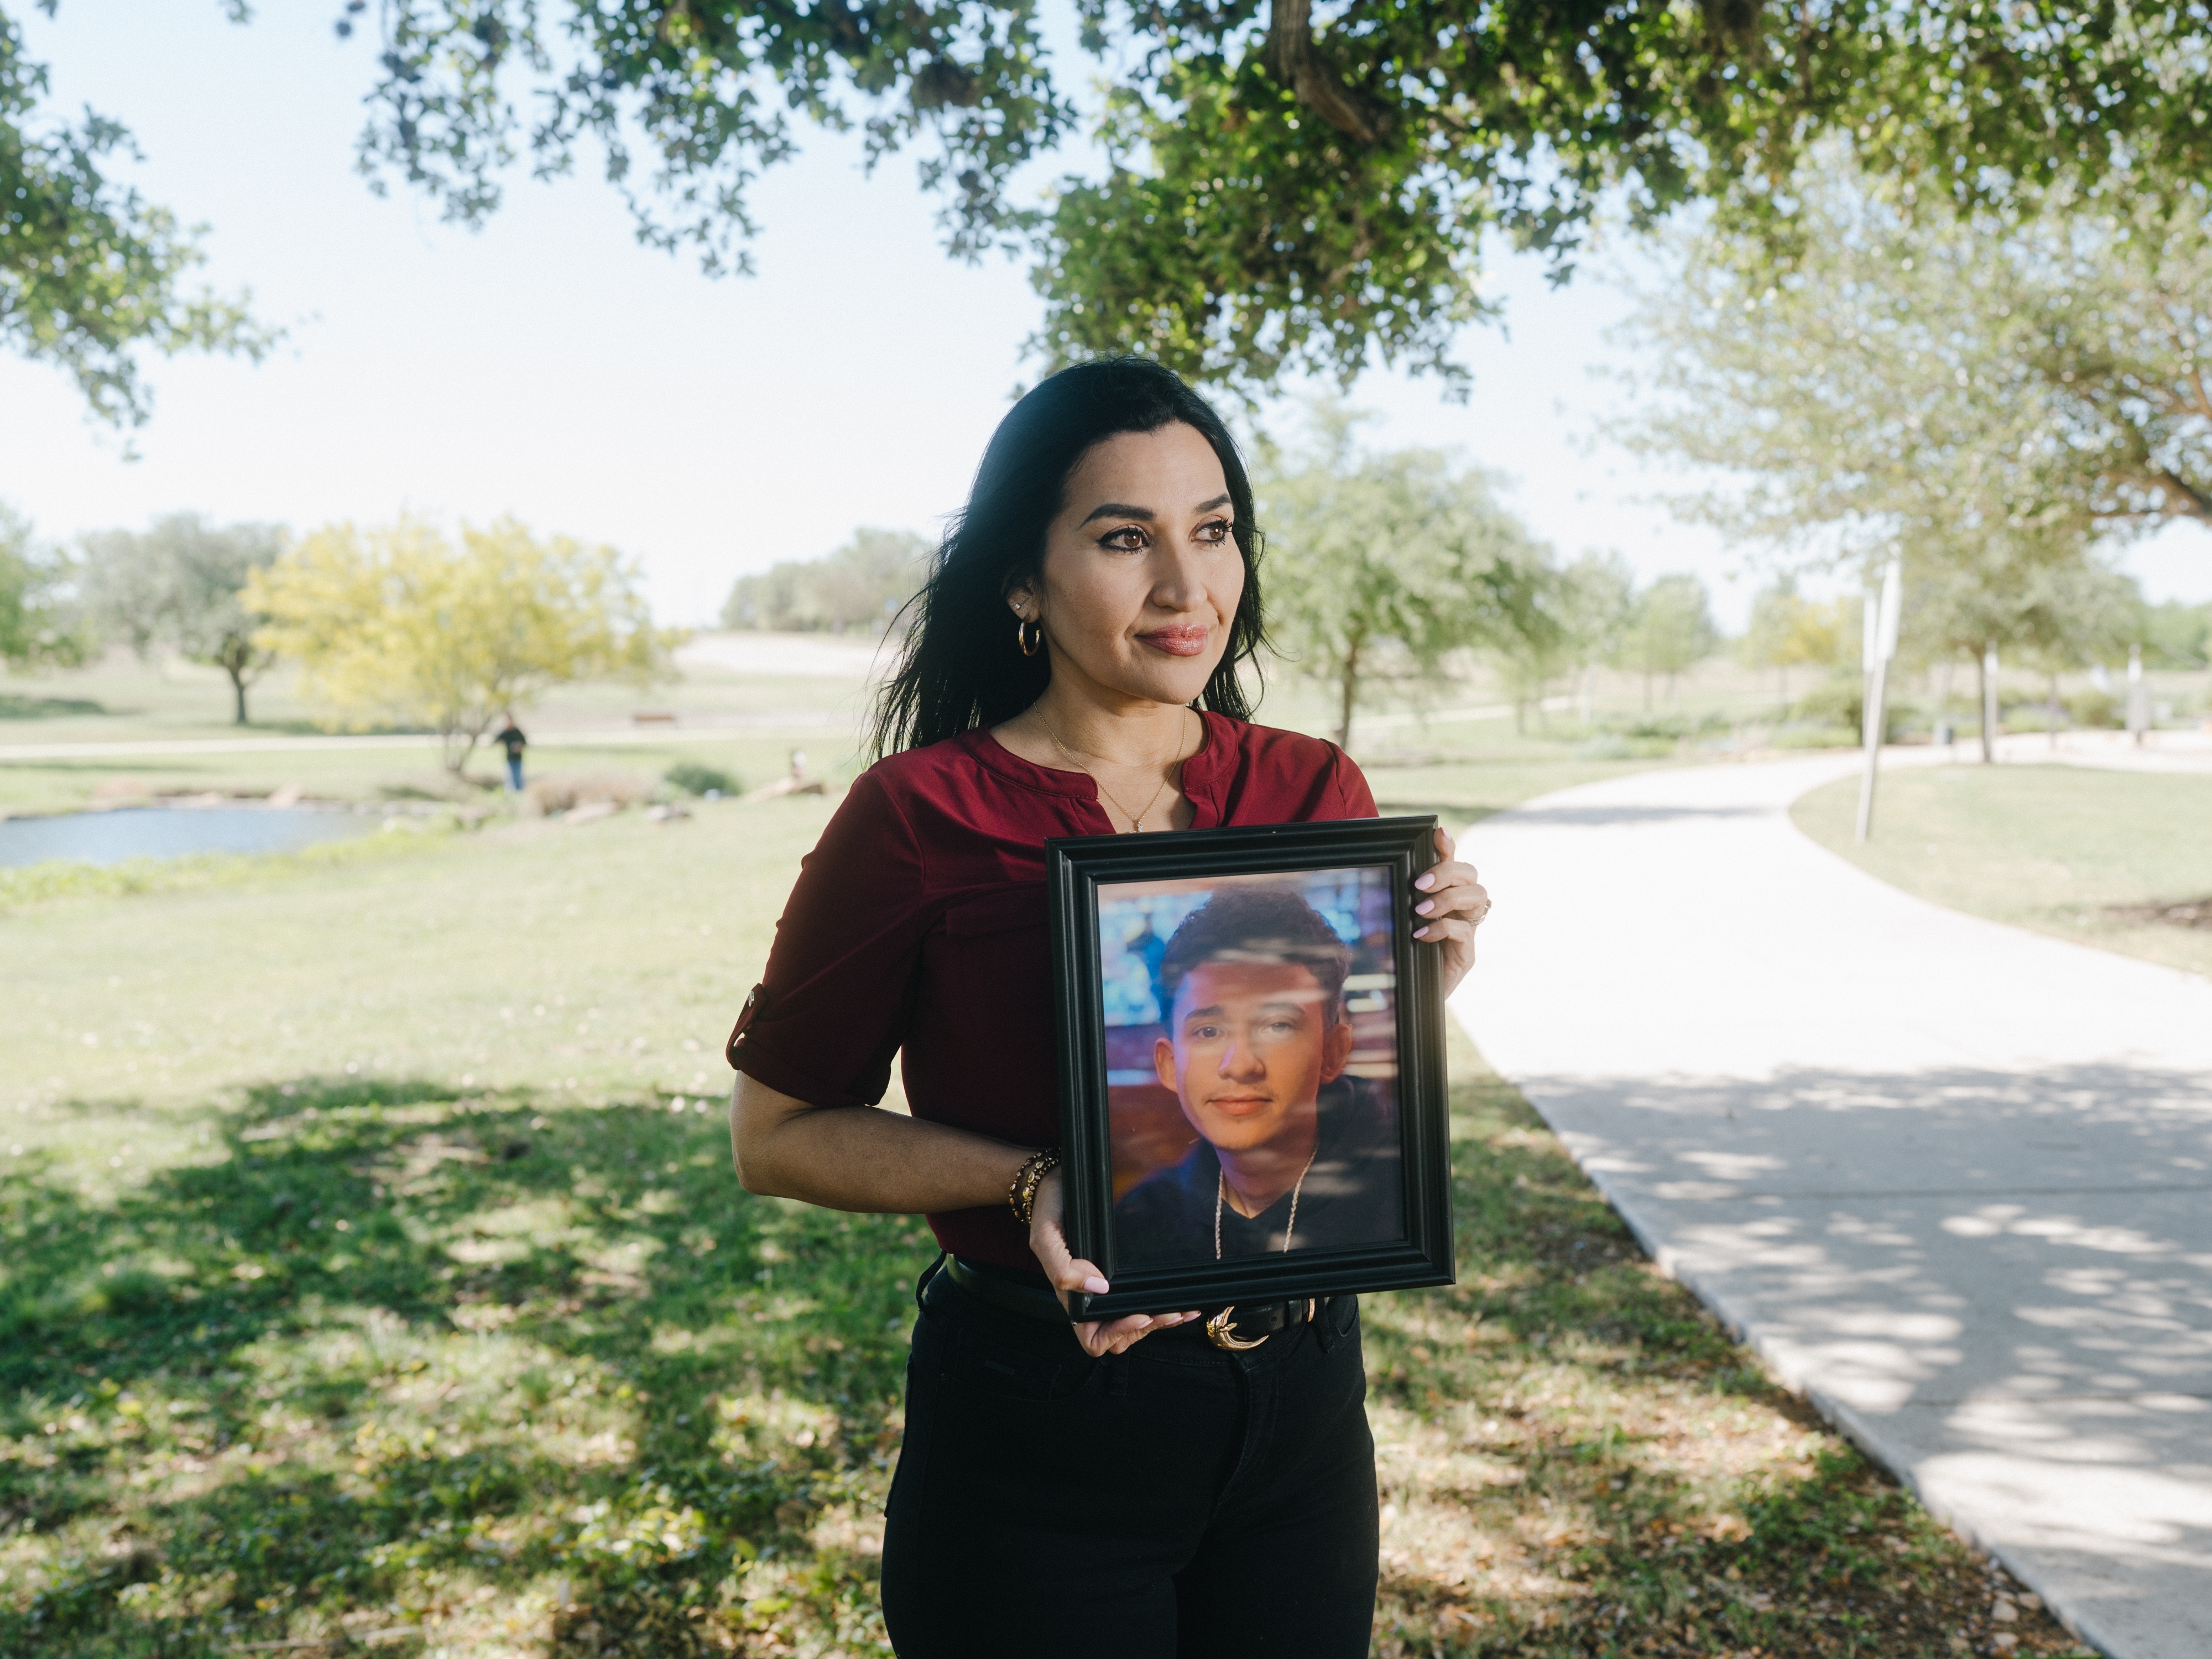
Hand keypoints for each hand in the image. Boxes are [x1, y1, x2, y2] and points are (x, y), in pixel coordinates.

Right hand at [1027, 1168, 1200, 1357]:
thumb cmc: (1052, 1208)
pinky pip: (1142, 1302)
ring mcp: (1108, 1289)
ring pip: (1136, 1324)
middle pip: (1121, 1337)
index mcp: (1072, 1298)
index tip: (1140, 1315)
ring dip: (1161, 1321)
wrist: (1059, 1182)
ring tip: (1184, 1309)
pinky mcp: (1122, 1276)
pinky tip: (1183, 1301)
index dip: (1118, 1333)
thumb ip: (1061, 1267)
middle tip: (1172, 1311)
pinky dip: (1163, 1306)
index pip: (1094, 1338)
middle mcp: (1091, 1299)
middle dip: (1148, 1328)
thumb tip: (1098, 1287)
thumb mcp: (1045, 1236)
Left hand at [1411, 825, 1491, 999]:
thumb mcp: (1396, 922)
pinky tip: (1420, 934)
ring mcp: (1469, 931)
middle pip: (1472, 875)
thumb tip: (1382, 878)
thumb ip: (1399, 901)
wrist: (1410, 998)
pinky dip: (1442, 928)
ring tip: (1420, 909)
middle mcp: (1463, 910)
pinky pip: (1465, 931)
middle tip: (1419, 884)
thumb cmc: (1402, 957)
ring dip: (1447, 898)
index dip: (1449, 847)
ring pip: (1477, 897)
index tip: (1439, 833)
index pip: (1455, 864)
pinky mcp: (1467, 955)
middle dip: (1447, 872)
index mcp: (1447, 897)